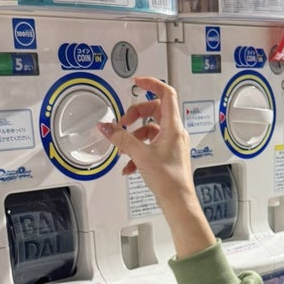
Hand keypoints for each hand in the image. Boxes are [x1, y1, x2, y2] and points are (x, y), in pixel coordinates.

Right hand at [97, 76, 193, 208]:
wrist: (178, 202)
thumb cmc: (169, 180)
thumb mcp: (140, 155)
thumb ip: (121, 138)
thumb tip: (106, 127)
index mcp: (172, 126)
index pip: (166, 94)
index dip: (152, 84)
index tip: (137, 81)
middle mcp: (174, 132)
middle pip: (154, 110)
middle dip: (135, 115)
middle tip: (123, 123)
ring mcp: (171, 143)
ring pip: (150, 129)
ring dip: (134, 137)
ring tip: (123, 149)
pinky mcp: (167, 155)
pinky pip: (150, 145)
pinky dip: (137, 151)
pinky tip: (128, 166)